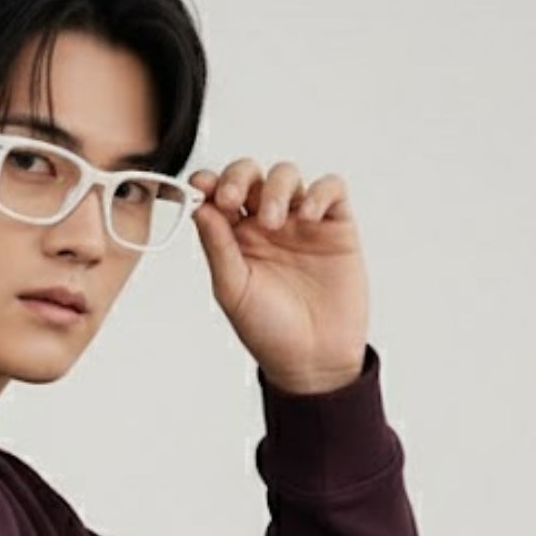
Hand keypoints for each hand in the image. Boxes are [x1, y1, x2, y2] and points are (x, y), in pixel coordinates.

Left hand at [188, 157, 368, 393]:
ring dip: (276, 188)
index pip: (218, 194)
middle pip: (251, 175)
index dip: (209, 183)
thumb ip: (217, 247)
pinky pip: (330, 189)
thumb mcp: (232, 290)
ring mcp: (301, 222)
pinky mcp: (336, 226)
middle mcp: (266, 224)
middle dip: (239, 176)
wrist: (311, 359)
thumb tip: (200, 206)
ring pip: (287, 175)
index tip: (201, 186)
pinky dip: (319, 193)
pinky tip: (308, 217)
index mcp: (235, 238)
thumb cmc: (268, 331)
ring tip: (274, 222)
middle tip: (231, 200)